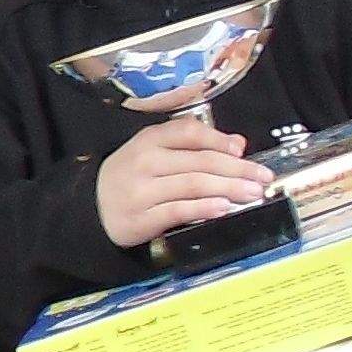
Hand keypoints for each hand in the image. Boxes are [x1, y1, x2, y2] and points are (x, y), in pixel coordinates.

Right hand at [95, 114, 277, 248]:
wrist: (89, 209)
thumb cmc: (130, 178)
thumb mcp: (153, 152)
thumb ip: (192, 145)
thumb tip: (237, 143)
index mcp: (148, 140)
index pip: (189, 133)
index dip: (219, 140)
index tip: (241, 150)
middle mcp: (145, 162)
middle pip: (199, 161)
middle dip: (237, 169)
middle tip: (262, 177)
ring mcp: (142, 191)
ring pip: (193, 185)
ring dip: (229, 188)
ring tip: (253, 193)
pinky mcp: (142, 218)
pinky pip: (179, 211)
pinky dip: (204, 208)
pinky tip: (223, 207)